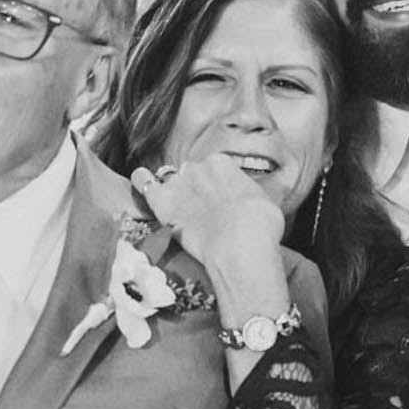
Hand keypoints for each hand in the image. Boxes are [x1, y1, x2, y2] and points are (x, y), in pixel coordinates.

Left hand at [131, 157, 286, 275]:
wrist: (241, 245)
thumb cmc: (260, 226)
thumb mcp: (267, 201)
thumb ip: (251, 193)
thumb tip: (252, 199)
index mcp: (222, 163)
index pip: (215, 169)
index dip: (218, 187)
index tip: (222, 202)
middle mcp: (197, 167)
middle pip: (192, 174)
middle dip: (197, 190)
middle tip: (206, 213)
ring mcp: (177, 184)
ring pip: (170, 180)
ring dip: (176, 192)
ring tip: (183, 209)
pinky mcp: (162, 204)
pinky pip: (144, 182)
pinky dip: (141, 181)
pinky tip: (141, 181)